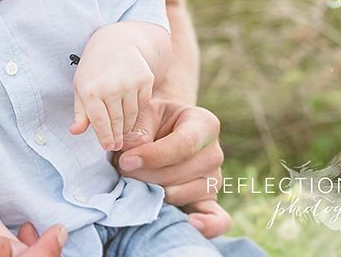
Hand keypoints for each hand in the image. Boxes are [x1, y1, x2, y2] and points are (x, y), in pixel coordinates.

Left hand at [68, 31, 155, 150]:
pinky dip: (137, 110)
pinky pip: (143, 104)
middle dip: (117, 136)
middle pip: (117, 122)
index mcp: (90, 89)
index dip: (105, 138)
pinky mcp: (145, 79)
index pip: (99, 123)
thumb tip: (75, 132)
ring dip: (127, 125)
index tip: (109, 147)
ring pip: (131, 116)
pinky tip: (130, 110)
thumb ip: (80, 112)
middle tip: (117, 145)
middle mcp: (111, 86)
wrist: (115, 43)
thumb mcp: (81, 87)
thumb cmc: (93, 69)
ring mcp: (130, 82)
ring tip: (122, 130)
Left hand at [111, 98, 230, 237]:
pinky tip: (189, 223)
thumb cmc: (150, 121)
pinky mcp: (209, 202)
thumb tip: (132, 157)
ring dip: (152, 193)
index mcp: (204, 124)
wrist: (159, 131)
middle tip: (121, 169)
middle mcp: (214, 153)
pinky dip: (207, 226)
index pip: (183, 144)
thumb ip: (138, 132)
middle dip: (143, 175)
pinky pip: (219, 220)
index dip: (152, 155)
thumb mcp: (143, 114)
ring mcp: (214, 180)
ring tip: (134, 181)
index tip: (125, 162)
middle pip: (178, 173)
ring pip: (180, 194)